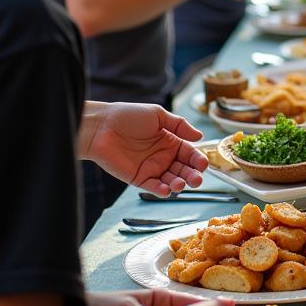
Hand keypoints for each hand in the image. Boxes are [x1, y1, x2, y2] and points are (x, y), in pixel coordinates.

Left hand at [83, 103, 206, 195]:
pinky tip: (167, 189)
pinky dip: (162, 190)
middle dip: (192, 176)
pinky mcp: (139, 178)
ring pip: (171, 181)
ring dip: (179, 184)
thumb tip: (200, 136)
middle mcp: (163, 157)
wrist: (102, 126)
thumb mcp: (158, 115)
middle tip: (196, 179)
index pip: (190, 154)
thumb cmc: (129, 116)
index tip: (203, 164)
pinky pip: (153, 187)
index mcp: (170, 141)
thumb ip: (180, 125)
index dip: (198, 160)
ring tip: (180, 184)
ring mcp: (152, 168)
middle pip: (184, 170)